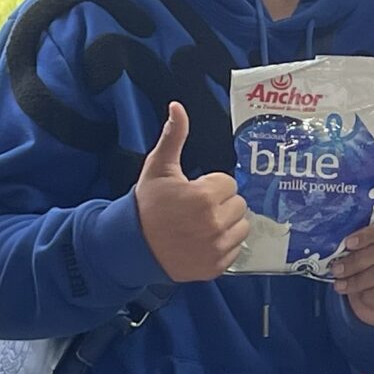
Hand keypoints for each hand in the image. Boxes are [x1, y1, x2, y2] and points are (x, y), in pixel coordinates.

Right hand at [134, 102, 248, 282]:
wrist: (131, 245)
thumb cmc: (147, 205)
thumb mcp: (158, 168)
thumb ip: (173, 137)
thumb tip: (178, 107)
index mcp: (204, 197)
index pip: (228, 183)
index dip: (210, 185)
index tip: (192, 192)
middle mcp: (214, 224)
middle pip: (238, 205)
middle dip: (220, 204)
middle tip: (195, 209)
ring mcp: (215, 248)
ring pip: (241, 227)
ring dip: (226, 224)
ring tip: (201, 225)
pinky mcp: (215, 267)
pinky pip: (235, 251)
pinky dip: (222, 246)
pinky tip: (201, 242)